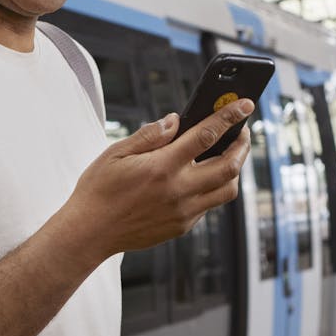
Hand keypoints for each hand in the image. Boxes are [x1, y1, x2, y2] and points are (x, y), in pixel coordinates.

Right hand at [63, 98, 253, 258]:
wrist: (90, 232)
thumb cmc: (99, 189)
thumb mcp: (116, 153)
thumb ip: (149, 135)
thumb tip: (175, 120)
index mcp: (162, 166)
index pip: (207, 135)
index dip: (229, 116)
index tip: (245, 104)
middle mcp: (178, 190)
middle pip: (230, 166)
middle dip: (243, 145)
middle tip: (243, 132)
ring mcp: (183, 211)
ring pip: (227, 190)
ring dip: (234, 170)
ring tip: (229, 155)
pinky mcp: (182, 226)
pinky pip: (209, 205)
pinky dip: (213, 188)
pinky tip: (203, 177)